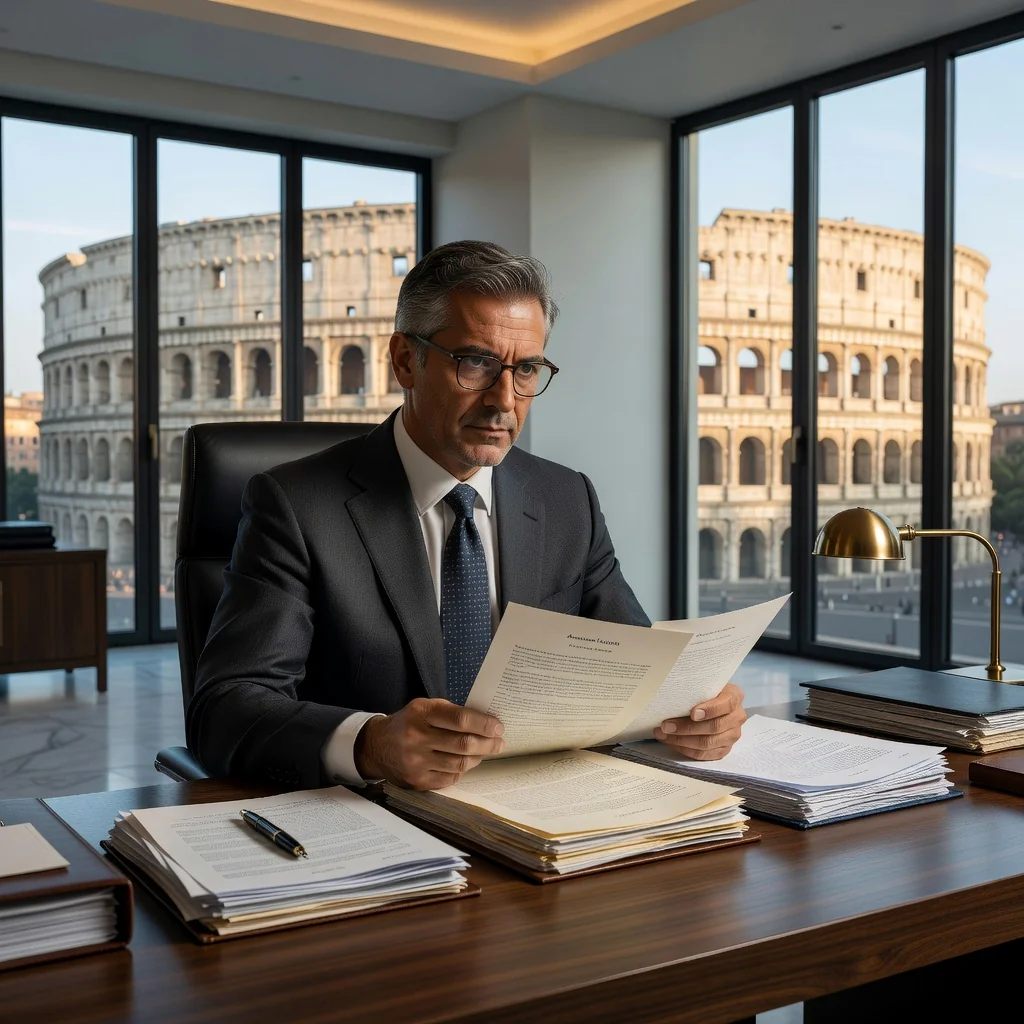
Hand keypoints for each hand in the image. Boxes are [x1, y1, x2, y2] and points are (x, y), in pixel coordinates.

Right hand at [355, 698, 504, 789]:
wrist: (376, 746)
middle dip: (488, 744)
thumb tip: (485, 722)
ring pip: (460, 763)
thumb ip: (451, 713)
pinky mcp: (416, 781)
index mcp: (421, 713)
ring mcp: (415, 762)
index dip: (484, 724)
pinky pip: (450, 778)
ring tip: (484, 752)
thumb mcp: (424, 707)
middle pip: (463, 744)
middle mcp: (416, 737)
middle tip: (499, 742)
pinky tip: (465, 762)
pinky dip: (462, 770)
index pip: (460, 719)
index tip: (498, 727)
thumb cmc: (408, 723)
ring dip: (478, 758)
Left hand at [652, 683, 745, 760]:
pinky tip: (672, 743)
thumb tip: (672, 696)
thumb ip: (696, 689)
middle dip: (686, 728)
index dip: (710, 710)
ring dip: (682, 740)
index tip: (693, 713)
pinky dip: (686, 750)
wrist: (713, 702)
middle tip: (666, 725)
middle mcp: (737, 717)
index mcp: (734, 696)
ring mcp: (732, 735)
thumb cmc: (705, 691)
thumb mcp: (704, 684)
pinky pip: (704, 755)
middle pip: (714, 727)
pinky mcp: (724, 749)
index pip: (726, 704)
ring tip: (663, 735)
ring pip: (707, 743)